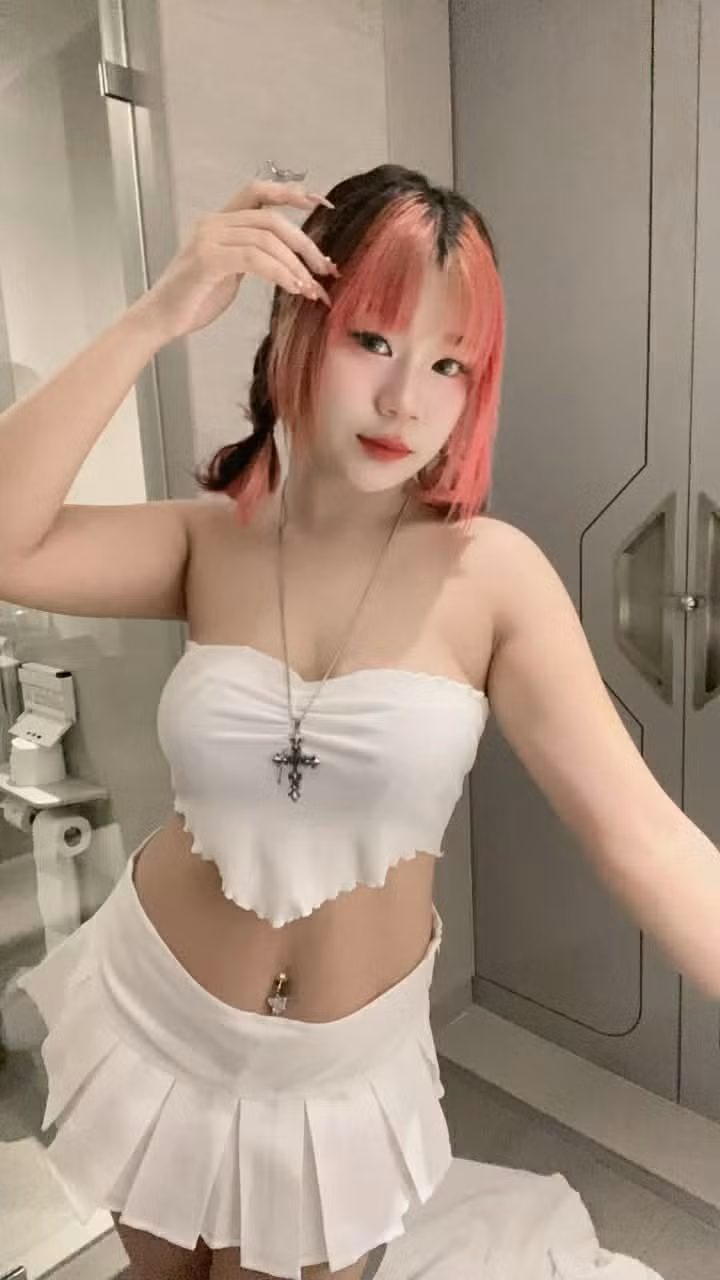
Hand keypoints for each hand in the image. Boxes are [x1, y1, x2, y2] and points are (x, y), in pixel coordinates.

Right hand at [137, 178, 336, 342]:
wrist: (160, 320)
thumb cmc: (194, 300)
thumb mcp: (231, 272)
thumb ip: (254, 257)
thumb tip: (293, 263)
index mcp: (221, 221)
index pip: (260, 192)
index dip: (291, 192)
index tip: (322, 202)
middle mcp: (215, 222)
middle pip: (271, 219)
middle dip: (304, 244)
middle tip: (325, 268)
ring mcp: (209, 239)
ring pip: (266, 238)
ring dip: (295, 264)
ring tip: (311, 288)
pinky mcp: (207, 259)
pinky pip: (254, 258)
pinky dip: (279, 272)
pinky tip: (292, 288)